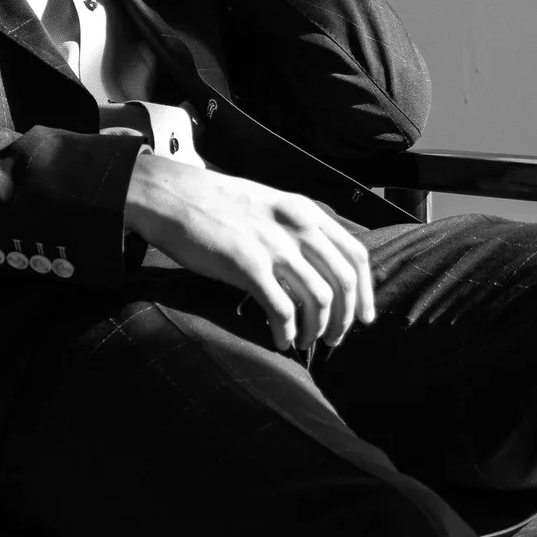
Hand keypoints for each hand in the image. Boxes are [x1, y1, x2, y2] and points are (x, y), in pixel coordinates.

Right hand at [123, 155, 374, 352]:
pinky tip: (279, 340)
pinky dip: (287, 332)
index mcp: (306, 211)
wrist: (170, 195)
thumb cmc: (216, 205)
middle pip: (344, 282)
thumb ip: (296, 230)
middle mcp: (298, 226)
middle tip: (332, 339)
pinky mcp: (247, 264)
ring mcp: (274, 245)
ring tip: (304, 342)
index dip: (365, 292)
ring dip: (316, 330)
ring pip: (319, 300)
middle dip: (343, 319)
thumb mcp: (269, 205)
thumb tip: (317, 269)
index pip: (356, 255)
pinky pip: (282, 310)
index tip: (363, 318)